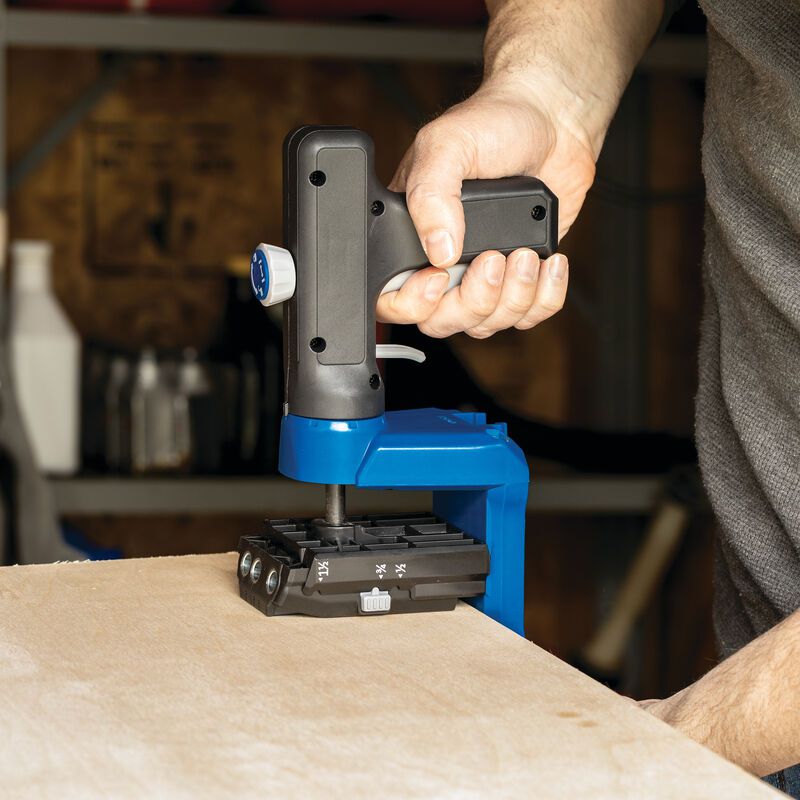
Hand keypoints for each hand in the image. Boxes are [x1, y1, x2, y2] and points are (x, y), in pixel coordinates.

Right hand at [376, 80, 596, 337]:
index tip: (440, 275)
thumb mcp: (447, 146)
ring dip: (512, 296)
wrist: (553, 120)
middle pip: (441, 321)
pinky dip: (544, 296)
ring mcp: (483, 274)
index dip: (413, 302)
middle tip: (493, 259)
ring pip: (486, 324)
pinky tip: (546, 261)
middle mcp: (444, 262)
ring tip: (525, 252)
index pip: (392, 297)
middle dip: (472, 300)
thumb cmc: (494, 124)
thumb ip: (431, 195)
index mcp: (410, 235)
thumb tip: (437, 248)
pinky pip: (529, 316)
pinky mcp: (522, 279)